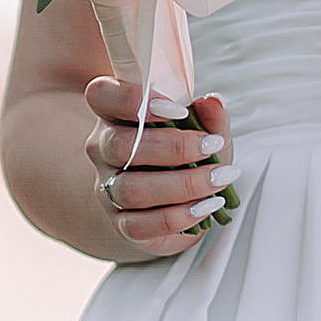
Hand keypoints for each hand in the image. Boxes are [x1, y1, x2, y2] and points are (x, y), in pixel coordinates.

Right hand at [82, 79, 236, 258]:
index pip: (101, 95)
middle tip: (212, 146)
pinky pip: (139, 226)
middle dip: (173, 147)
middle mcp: (104, 150)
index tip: (178, 108)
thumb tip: (212, 102)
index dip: (132, 99)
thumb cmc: (186, 156)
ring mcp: (108, 189)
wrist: (176, 201)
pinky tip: (206, 205)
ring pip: (131, 189)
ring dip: (182, 184)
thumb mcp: (204, 132)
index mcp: (115, 114)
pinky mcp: (121, 224)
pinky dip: (179, 216)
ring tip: (218, 178)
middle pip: (119, 146)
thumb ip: (210, 117)